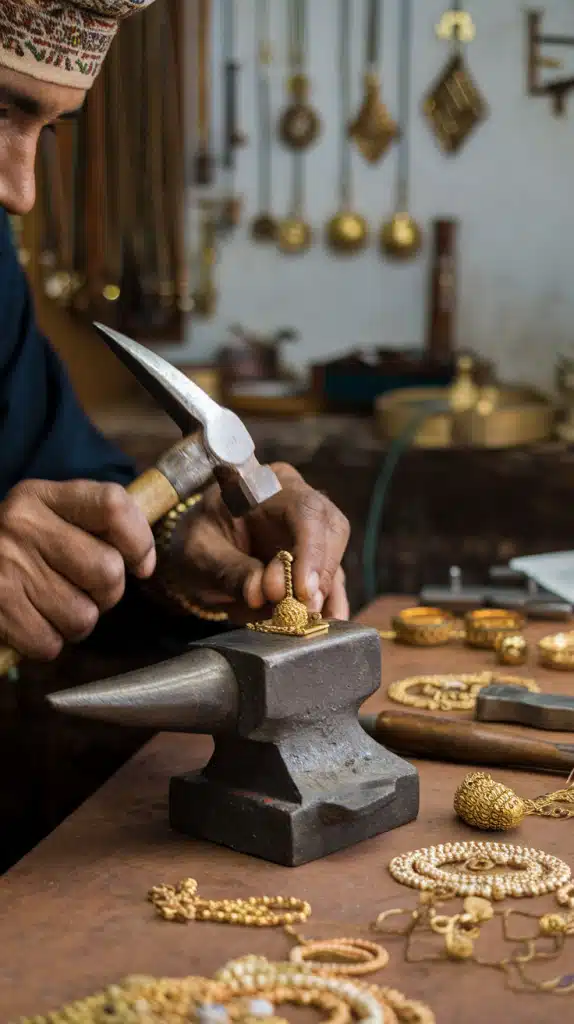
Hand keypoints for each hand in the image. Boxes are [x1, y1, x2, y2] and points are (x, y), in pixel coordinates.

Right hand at [0, 480, 154, 659]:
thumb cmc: (22, 549)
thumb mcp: (51, 517)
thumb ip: (99, 524)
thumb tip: (144, 564)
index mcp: (43, 496)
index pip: (113, 505)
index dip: (139, 541)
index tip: (139, 564)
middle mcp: (23, 525)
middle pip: (108, 571)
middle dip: (108, 593)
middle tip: (87, 591)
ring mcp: (7, 567)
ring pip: (83, 616)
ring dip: (77, 621)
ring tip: (56, 607)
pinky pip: (50, 643)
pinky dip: (47, 642)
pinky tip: (33, 622)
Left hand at [176, 463, 349, 621]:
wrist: (196, 555)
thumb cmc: (197, 541)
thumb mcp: (199, 552)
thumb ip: (230, 570)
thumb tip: (261, 594)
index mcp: (268, 486)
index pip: (305, 509)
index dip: (311, 549)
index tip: (302, 589)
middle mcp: (298, 506)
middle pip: (331, 533)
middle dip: (319, 574)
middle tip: (301, 609)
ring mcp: (309, 536)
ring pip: (334, 562)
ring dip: (321, 597)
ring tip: (301, 622)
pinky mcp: (312, 565)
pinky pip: (329, 587)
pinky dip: (323, 609)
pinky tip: (313, 627)